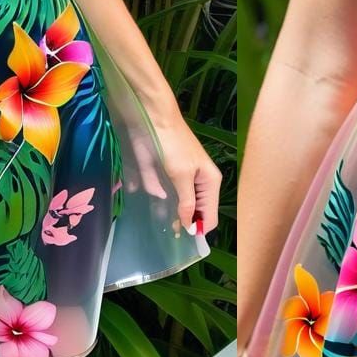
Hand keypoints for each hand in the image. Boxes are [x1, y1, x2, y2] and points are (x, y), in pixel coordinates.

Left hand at [126, 102, 221, 240]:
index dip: (198, 229)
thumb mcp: (182, 175)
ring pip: (177, 205)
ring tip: (157, 217)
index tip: (182, 238)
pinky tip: (146, 193)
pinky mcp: (166, 173)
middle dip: (182, 223)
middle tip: (168, 229)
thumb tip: (191, 228)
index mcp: (210, 182)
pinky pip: (162, 192)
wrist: (154, 118)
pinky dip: (155, 193)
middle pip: (194, 213)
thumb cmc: (173, 145)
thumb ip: (187, 203)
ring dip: (167, 212)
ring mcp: (182, 178)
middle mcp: (199, 182)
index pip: (210, 216)